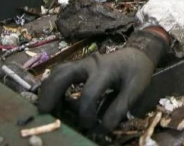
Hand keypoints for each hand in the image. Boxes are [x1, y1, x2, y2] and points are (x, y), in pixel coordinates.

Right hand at [37, 28, 168, 131]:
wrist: (138, 53)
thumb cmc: (137, 72)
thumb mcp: (135, 90)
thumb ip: (119, 109)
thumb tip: (102, 128)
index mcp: (106, 70)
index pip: (90, 92)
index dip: (86, 112)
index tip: (88, 126)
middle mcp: (90, 64)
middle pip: (64, 74)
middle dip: (52, 94)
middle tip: (45, 112)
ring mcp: (82, 63)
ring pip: (58, 71)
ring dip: (48, 89)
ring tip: (46, 108)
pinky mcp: (79, 66)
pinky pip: (60, 72)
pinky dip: (52, 85)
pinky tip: (53, 100)